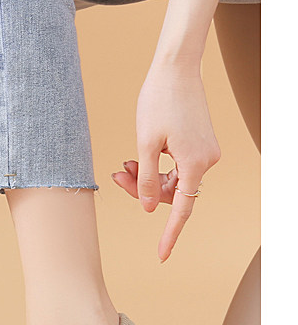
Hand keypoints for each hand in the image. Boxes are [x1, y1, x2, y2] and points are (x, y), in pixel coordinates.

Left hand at [111, 66, 220, 261]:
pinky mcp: (199, 143)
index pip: (182, 209)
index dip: (169, 234)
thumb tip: (151, 209)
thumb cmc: (158, 101)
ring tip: (123, 165)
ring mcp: (205, 151)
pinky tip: (136, 158)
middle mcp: (207, 160)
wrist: (175, 69)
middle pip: (174, 193)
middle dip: (144, 190)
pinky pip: (177, 166)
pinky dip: (156, 166)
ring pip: (173, 180)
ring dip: (146, 177)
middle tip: (117, 176)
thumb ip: (147, 180)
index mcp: (195, 163)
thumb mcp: (145, 144)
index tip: (161, 256)